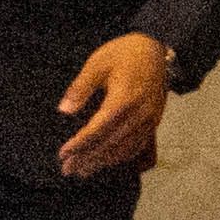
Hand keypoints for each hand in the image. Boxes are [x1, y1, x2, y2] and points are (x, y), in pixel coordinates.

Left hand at [53, 34, 173, 176]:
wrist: (156, 49)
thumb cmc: (125, 53)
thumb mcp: (97, 63)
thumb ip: (81, 88)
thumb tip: (64, 110)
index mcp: (124, 98)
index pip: (98, 129)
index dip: (80, 144)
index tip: (63, 154)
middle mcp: (139, 113)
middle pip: (111, 143)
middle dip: (88, 158)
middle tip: (68, 169)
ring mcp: (149, 119)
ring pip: (124, 148)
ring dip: (103, 162)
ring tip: (83, 171)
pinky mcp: (154, 122)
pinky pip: (137, 145)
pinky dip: (121, 157)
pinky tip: (107, 161)